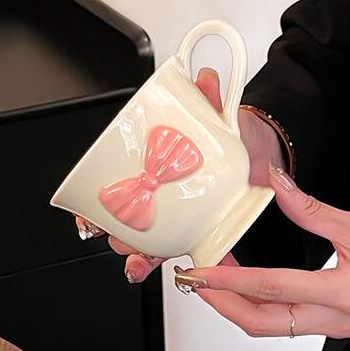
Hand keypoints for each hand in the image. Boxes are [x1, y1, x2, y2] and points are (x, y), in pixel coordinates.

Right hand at [76, 68, 283, 281]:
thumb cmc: (233, 136)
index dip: (95, 208)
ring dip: (137, 258)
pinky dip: (180, 267)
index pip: (117, 190)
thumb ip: (210, 97)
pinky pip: (184, 253)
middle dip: (115, 237)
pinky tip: (176, 271)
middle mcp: (161, 198)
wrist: (263, 152)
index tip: (87, 217)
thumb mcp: (220, 116)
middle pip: (126, 224)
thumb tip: (204, 79)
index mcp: (155, 171)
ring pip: (148, 245)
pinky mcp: (199, 232)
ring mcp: (177, 217)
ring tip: (137, 260)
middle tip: (116, 237)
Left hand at [174, 165, 349, 338]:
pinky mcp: (332, 321)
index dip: (229, 281)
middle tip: (195, 281)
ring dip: (236, 304)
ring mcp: (333, 325)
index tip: (201, 273)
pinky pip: (283, 321)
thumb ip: (312, 209)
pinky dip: (257, 304)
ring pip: (271, 326)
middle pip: (261, 322)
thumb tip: (278, 183)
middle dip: (221, 304)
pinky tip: (246, 284)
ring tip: (214, 279)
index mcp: (341, 293)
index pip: (269, 288)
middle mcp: (334, 318)